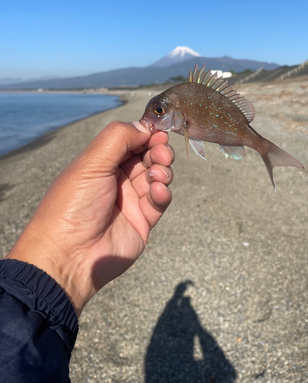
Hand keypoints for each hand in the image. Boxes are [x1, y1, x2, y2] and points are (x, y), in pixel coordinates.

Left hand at [5, 121, 173, 316]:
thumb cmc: (73, 206)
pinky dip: (162, 192)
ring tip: (157, 174)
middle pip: (147, 157)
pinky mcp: (143, 221)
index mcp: (101, 163)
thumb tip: (145, 126)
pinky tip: (158, 191)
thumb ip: (118, 139)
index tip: (159, 132)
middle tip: (162, 153)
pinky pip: (159, 201)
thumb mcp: (91, 164)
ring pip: (157, 177)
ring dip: (162, 170)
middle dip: (158, 151)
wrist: (69, 256)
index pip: (131, 141)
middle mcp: (117, 179)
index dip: (146, 134)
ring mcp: (131, 201)